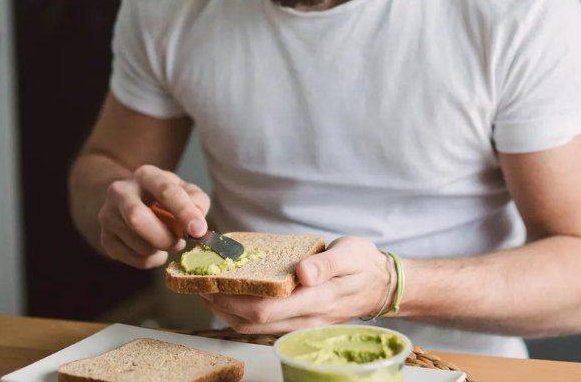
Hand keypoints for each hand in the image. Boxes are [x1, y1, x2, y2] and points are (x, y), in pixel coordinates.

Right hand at [97, 164, 209, 268]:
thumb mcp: (185, 191)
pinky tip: (153, 249)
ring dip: (159, 250)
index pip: (165, 191)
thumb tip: (197, 225)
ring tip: (166, 243)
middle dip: (163, 237)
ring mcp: (108, 215)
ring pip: (136, 244)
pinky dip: (150, 260)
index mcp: (146, 175)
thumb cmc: (164, 197)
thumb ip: (197, 202)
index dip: (184, 212)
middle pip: (136, 218)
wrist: (130, 201)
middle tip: (179, 243)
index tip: (198, 230)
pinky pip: (132, 258)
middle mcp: (120, 191)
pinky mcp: (105, 238)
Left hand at [201, 236, 391, 333]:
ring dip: (228, 312)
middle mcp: (306, 318)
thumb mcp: (351, 253)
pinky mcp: (299, 321)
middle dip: (222, 305)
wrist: (381, 284)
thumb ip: (327, 264)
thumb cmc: (364, 263)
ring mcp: (302, 324)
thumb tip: (302, 274)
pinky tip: (232, 297)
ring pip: (256, 328)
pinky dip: (243, 312)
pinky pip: (265, 324)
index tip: (211, 283)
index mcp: (317, 300)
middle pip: (254, 322)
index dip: (234, 299)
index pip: (266, 309)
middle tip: (199, 285)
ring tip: (208, 291)